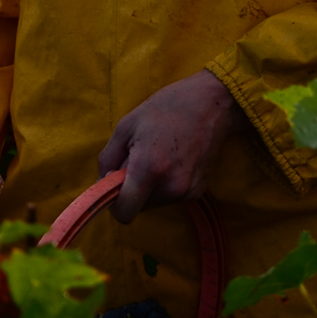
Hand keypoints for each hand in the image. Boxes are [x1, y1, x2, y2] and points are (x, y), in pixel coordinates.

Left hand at [98, 70, 247, 223]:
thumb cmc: (166, 108)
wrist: (213, 104)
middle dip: (131, 189)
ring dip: (148, 187)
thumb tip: (103, 182)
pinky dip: (164, 185)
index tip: (115, 183)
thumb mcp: (126, 126)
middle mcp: (170, 187)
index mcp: (149, 169)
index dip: (114, 203)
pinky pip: (168, 197)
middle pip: (137, 207)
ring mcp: (187, 192)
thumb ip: (107, 159)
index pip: (123, 213)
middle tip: (138, 158)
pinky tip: (173, 160)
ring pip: (152, 203)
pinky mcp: (197, 192)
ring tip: (158, 155)